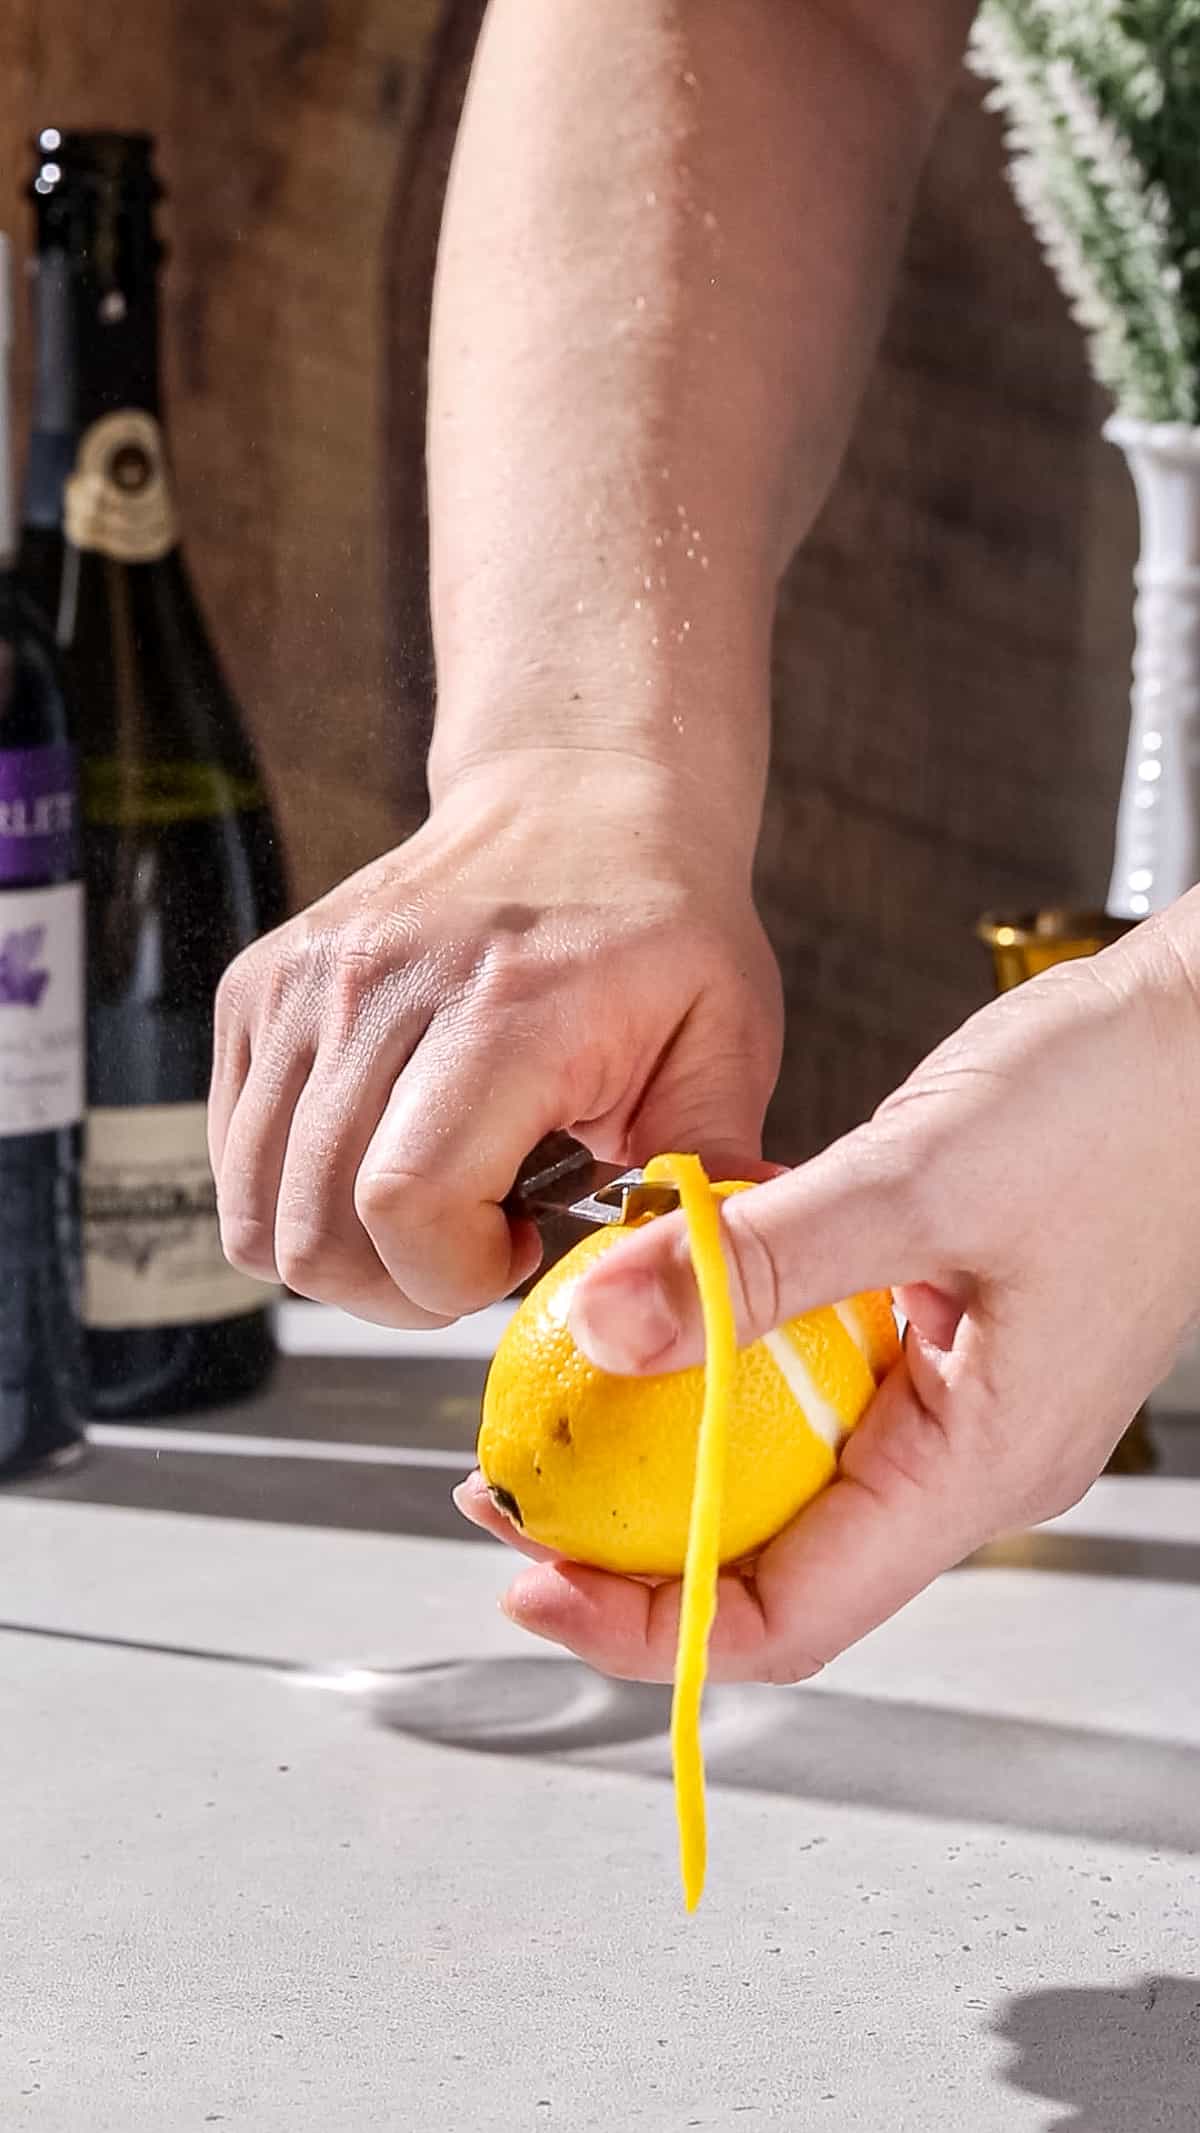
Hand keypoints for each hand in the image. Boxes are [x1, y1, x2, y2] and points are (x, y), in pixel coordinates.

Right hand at [208, 752, 781, 1325]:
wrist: (575, 800)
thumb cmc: (657, 932)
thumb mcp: (727, 1043)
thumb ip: (710, 1171)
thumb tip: (718, 1283)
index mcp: (504, 1007)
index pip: (404, 1202)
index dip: (451, 1274)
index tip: (520, 1247)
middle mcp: (380, 986)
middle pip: (315, 1229)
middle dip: (398, 1287)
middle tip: (475, 1246)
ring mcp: (302, 984)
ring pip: (254, 1207)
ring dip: (341, 1250)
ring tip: (432, 1203)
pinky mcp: (257, 991)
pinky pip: (234, 1155)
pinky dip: (295, 1193)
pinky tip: (385, 1153)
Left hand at [456, 904, 1199, 1677]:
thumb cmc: (1121, 1103)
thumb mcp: (919, 1178)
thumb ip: (758, 1262)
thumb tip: (608, 1326)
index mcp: (981, 1464)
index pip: (789, 1618)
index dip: (646, 1627)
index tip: (533, 1580)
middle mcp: (972, 1460)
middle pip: (775, 1563)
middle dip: (632, 1545)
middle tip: (518, 1483)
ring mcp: (964, 1402)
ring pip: (790, 1476)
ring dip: (671, 1452)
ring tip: (570, 1401)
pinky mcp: (950, 1338)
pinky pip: (817, 1392)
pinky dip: (731, 1369)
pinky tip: (672, 1314)